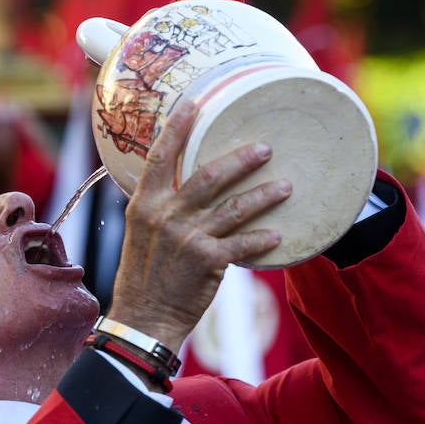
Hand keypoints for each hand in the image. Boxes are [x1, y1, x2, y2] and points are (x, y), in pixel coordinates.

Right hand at [107, 101, 290, 352]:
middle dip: (241, 159)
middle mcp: (165, 216)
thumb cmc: (141, 277)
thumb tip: (178, 186)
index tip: (195, 103)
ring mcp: (188, 238)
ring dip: (264, 194)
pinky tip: (278, 234)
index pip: (161, 157)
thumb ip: (158, 208)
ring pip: (235, 207)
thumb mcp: (138, 234)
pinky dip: (263, 238)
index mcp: (143, 205)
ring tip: (286, 186)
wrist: (142, 319)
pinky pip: (244, 243)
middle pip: (209, 175)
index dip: (178, 128)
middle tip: (265, 148)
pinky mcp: (209, 261)